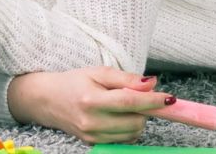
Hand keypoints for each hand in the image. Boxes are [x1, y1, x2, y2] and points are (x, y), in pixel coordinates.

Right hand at [7, 67, 173, 143]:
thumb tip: (152, 83)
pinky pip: (124, 140)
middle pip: (136, 121)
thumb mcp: (97, 72)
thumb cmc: (72, 82)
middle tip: (138, 96)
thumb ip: (125, 78)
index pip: (130, 102)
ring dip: (138, 119)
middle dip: (144, 109)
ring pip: (133, 133)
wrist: (46, 100)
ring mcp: (92, 135)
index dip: (153, 101)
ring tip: (125, 106)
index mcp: (91, 100)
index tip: (170, 98)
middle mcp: (92, 121)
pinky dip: (129, 129)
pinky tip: (118, 117)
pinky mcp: (94, 143)